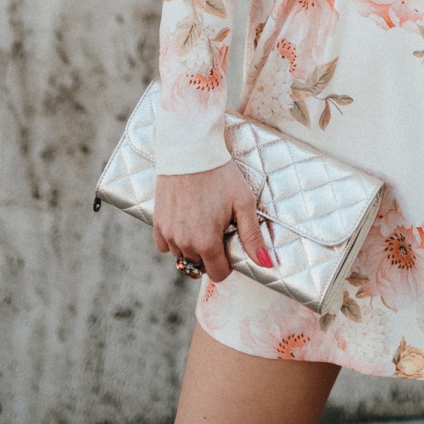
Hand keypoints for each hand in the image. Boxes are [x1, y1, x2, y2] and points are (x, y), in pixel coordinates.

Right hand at [153, 160, 273, 282]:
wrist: (190, 149)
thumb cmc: (220, 174)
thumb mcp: (243, 202)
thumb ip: (252, 236)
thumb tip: (266, 264)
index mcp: (207, 243)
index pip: (218, 274)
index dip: (227, 263)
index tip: (230, 244)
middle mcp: (184, 243)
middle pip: (200, 266)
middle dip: (211, 254)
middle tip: (218, 228)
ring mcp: (168, 234)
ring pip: (182, 256)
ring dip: (192, 247)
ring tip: (202, 221)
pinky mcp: (157, 222)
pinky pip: (164, 245)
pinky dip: (174, 239)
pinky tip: (185, 220)